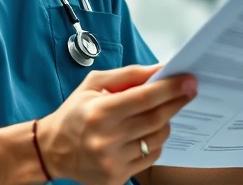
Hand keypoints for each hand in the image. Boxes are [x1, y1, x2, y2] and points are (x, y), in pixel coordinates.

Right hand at [37, 65, 196, 184]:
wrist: (53, 149)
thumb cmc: (75, 112)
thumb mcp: (93, 84)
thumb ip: (128, 75)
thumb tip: (160, 69)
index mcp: (100, 112)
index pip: (144, 98)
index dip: (170, 89)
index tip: (188, 80)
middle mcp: (106, 139)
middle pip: (156, 118)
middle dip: (177, 102)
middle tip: (189, 90)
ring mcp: (113, 161)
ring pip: (157, 138)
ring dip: (166, 122)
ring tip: (162, 112)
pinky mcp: (117, 177)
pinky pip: (151, 156)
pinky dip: (156, 141)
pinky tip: (148, 132)